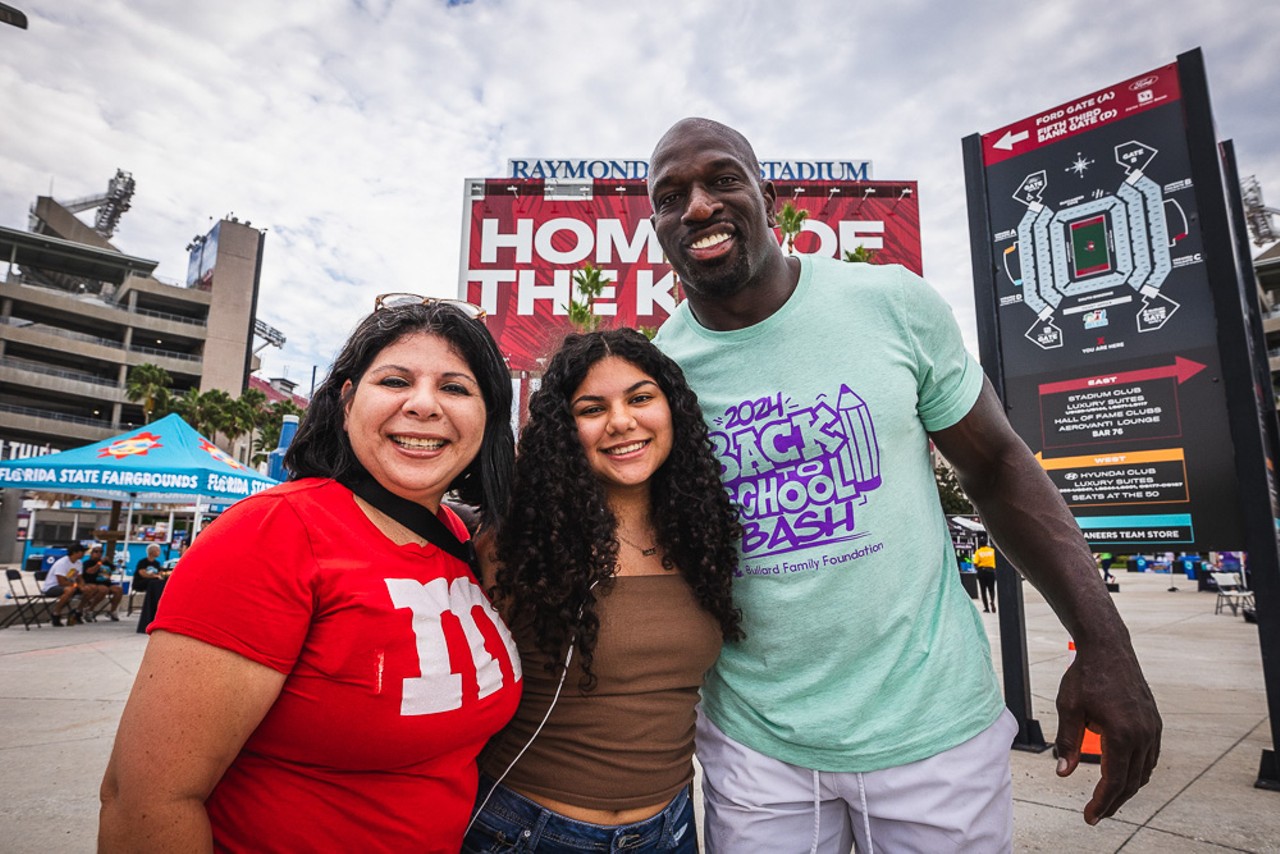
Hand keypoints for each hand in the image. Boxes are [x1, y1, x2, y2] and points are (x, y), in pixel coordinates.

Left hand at [1054, 645, 1161, 823]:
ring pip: (1144, 772)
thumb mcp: (1068, 708)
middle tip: (1096, 813)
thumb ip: (1067, 742)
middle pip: (1131, 782)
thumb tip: (1061, 772)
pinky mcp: (1155, 722)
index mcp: (1122, 734)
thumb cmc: (1085, 676)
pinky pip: (1150, 756)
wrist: (1109, 649)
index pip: (1114, 781)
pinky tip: (1123, 774)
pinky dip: (1137, 771)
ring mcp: (1152, 728)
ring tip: (1107, 798)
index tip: (1090, 817)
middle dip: (1113, 802)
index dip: (1102, 803)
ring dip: (1127, 788)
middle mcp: (1143, 734)